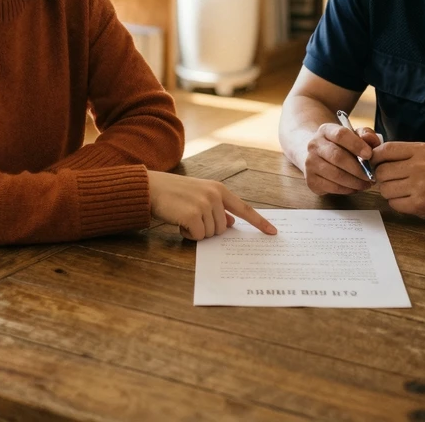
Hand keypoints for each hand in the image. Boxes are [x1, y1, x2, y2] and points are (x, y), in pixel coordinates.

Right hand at [148, 171, 277, 239]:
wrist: (151, 188)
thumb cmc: (174, 193)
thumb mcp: (199, 196)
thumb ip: (216, 208)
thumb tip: (230, 223)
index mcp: (219, 189)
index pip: (244, 208)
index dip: (259, 222)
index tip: (273, 232)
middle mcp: (215, 195)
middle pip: (222, 229)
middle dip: (206, 229)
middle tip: (190, 217)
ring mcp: (204, 204)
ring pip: (210, 234)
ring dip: (196, 232)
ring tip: (183, 217)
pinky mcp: (193, 214)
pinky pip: (198, 237)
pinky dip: (188, 234)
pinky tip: (179, 222)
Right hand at [301, 122, 382, 195]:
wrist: (317, 155)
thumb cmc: (341, 145)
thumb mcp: (353, 135)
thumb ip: (366, 135)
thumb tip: (371, 140)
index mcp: (326, 130)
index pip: (340, 134)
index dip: (356, 145)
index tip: (369, 154)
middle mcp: (314, 145)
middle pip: (337, 157)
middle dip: (358, 169)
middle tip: (371, 176)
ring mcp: (310, 163)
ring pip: (335, 174)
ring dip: (354, 182)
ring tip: (366, 184)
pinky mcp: (311, 180)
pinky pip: (331, 187)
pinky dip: (346, 189)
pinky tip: (355, 187)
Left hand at [371, 141, 424, 218]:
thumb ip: (403, 153)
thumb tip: (374, 156)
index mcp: (420, 151)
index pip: (385, 150)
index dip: (375, 158)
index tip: (376, 163)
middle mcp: (419, 167)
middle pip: (381, 172)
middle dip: (382, 177)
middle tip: (393, 180)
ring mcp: (419, 186)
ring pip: (385, 189)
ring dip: (390, 191)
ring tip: (403, 190)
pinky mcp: (420, 204)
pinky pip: (394, 204)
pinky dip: (398, 203)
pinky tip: (409, 199)